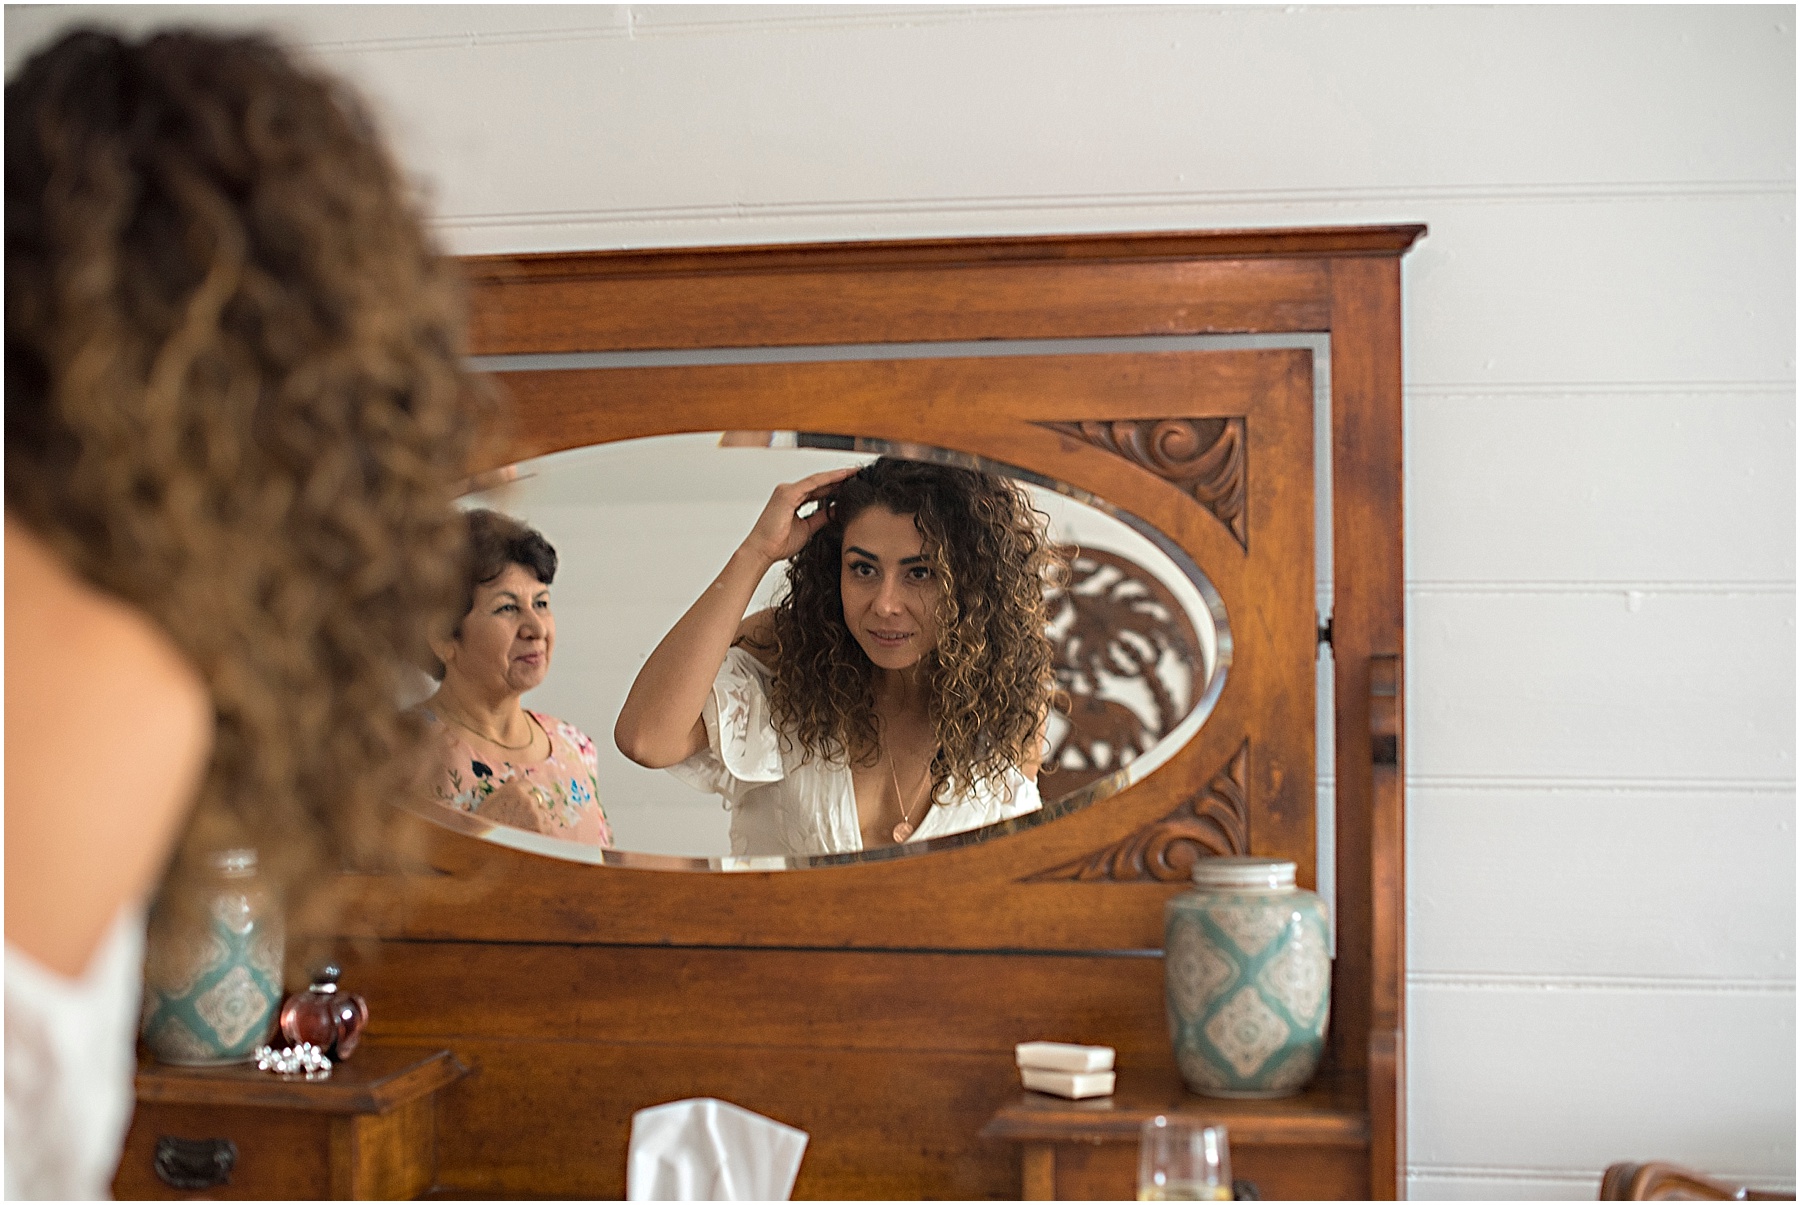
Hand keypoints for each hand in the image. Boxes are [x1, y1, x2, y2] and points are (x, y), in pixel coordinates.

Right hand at [474, 783, 552, 834]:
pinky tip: (527, 832)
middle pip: (537, 798)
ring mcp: (535, 815)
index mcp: (516, 790)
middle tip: (520, 815)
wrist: (483, 842)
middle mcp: (528, 800)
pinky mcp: (540, 829)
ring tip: (521, 825)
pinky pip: (547, 825)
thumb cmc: (484, 820)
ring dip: (536, 816)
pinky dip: (540, 829)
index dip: (523, 793)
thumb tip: (513, 778)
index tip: (517, 801)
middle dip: (531, 804)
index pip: (528, 785)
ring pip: (543, 811)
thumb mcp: (491, 800)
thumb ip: (506, 788)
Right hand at [738, 466, 859, 563]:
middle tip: (858, 474)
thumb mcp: (807, 529)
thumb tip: (835, 511)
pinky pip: (813, 483)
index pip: (818, 489)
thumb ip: (820, 518)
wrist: (762, 551)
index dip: (835, 486)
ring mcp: (787, 491)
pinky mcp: (788, 494)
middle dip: (839, 478)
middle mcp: (789, 491)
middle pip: (819, 482)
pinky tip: (843, 476)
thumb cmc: (779, 544)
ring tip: (854, 473)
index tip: (852, 484)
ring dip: (837, 475)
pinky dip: (829, 479)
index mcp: (792, 499)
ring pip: (818, 480)